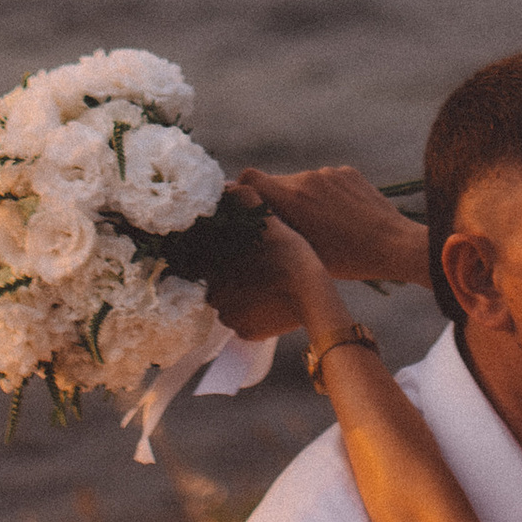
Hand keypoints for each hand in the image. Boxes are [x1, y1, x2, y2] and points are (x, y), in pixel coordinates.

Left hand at [209, 210, 339, 343]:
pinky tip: (271, 302)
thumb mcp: (268, 222)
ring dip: (244, 296)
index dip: (227, 256)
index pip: (209, 262)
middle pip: (220, 284)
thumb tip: (229, 187)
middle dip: (235, 277)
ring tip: (268, 285)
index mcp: (213, 267)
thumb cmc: (289, 254)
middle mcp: (214, 295)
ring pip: (233, 304)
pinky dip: (255, 315)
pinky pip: (245, 323)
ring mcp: (230, 318)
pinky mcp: (246, 334)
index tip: (246, 253)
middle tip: (260, 268)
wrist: (311, 293)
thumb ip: (246, 201)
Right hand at [230, 163, 428, 288]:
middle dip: (276, 201)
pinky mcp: (347, 172)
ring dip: (303, 200)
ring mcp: (329, 172)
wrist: (394, 245)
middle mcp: (307, 178)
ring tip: (320, 226)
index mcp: (292, 197)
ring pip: (302, 183)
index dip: (244, 191)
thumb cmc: (347, 258)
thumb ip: (275, 229)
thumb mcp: (302, 251)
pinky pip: (325, 181)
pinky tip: (340, 217)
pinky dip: (325, 196)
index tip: (248, 208)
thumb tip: (254, 219)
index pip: (250, 178)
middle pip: (276, 183)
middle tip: (289, 226)